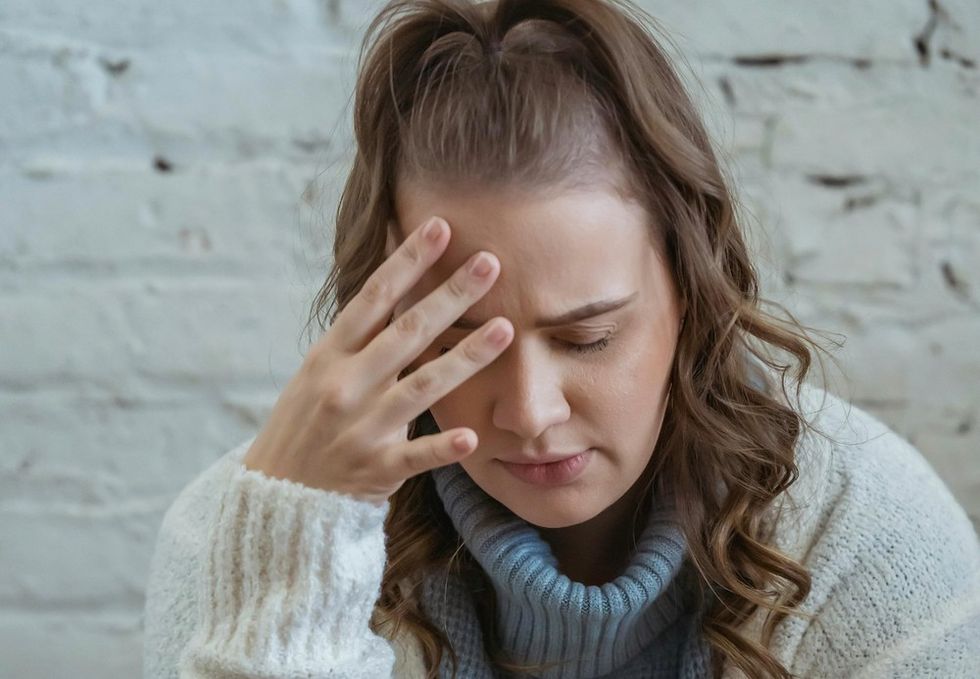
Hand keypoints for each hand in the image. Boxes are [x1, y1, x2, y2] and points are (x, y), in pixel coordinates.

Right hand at [242, 216, 512, 505]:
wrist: (278, 496)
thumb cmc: (307, 422)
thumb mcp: (319, 372)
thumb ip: (359, 336)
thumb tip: (397, 283)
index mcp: (329, 356)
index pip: (373, 299)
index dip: (407, 262)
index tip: (440, 227)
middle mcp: (345, 386)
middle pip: (407, 333)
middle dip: (450, 295)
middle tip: (490, 262)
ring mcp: (361, 429)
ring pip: (422, 387)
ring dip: (466, 357)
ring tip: (505, 329)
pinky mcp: (377, 470)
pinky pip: (415, 457)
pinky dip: (442, 448)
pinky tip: (471, 436)